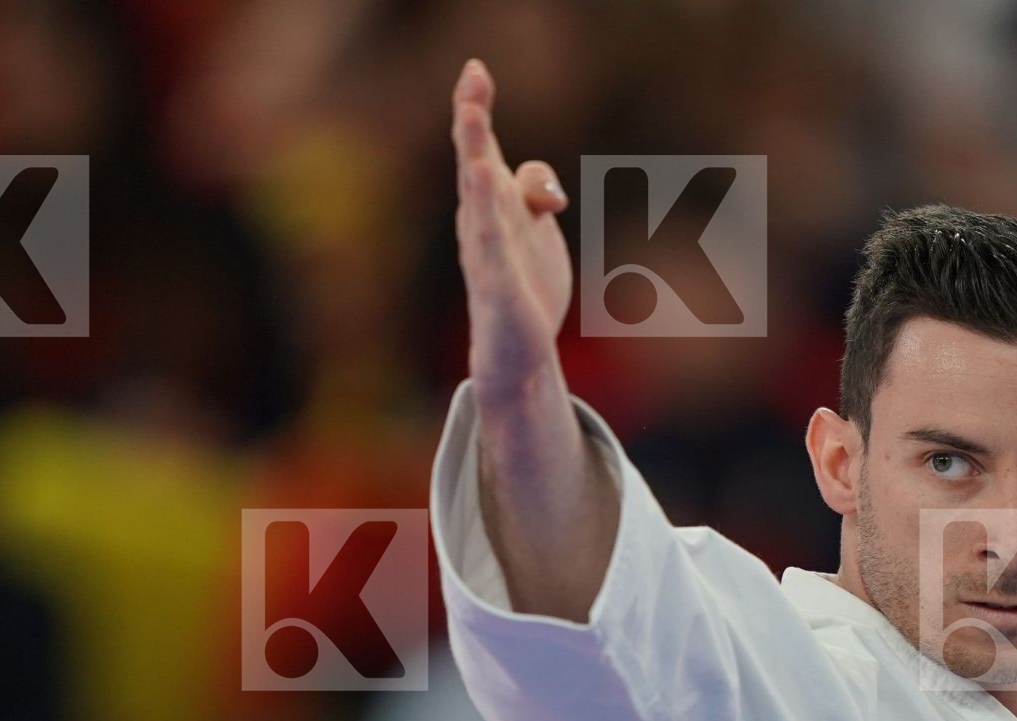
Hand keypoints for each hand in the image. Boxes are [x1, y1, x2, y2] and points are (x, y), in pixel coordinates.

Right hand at [451, 58, 571, 401]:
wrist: (518, 355)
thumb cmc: (524, 290)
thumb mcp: (537, 231)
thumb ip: (536, 194)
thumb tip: (546, 189)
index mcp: (492, 206)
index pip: (484, 148)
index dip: (479, 108)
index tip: (476, 69)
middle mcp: (482, 221)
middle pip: (474, 159)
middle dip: (472, 118)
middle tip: (471, 76)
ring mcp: (486, 250)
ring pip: (477, 192)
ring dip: (474, 152)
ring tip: (470, 115)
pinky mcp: (496, 282)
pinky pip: (490, 238)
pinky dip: (486, 207)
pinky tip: (485, 178)